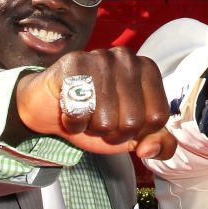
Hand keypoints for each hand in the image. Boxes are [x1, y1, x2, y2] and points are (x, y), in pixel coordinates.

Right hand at [12, 47, 175, 158]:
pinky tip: (70, 110)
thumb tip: (148, 149)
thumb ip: (157, 141)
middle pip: (132, 122)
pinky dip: (73, 124)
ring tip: (86, 113)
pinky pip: (80, 114)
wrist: (50, 105)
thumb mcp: (132, 132)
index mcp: (148, 70)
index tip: (123, 123)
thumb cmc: (97, 115)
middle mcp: (127, 58)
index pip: (157, 118)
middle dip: (114, 133)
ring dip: (92, 128)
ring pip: (106, 121)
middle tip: (100, 120)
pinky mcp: (73, 64)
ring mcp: (100, 58)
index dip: (138, 132)